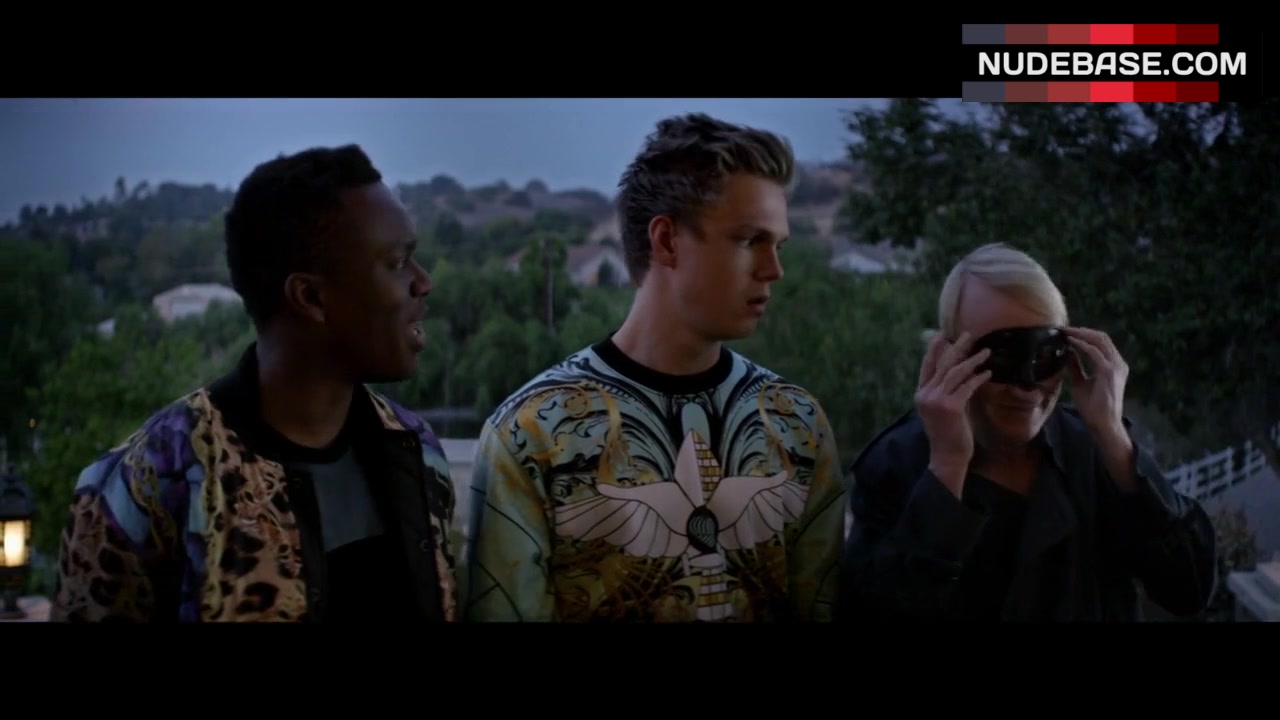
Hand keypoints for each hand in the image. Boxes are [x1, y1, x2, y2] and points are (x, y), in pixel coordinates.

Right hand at [915, 331, 991, 497]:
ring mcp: (937, 400)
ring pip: (955, 372)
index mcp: (921, 395)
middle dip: (956, 347)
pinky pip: (967, 386)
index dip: (934, 350)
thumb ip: (946, 392)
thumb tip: (961, 374)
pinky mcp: (951, 407)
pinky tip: (987, 373)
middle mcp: (926, 395)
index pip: (927, 367)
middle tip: (969, 334)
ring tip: (986, 351)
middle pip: (942, 365)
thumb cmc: (947, 434)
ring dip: (972, 360)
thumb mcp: (941, 410)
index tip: (942, 335)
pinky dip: (978, 378)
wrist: (947, 456)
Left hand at [1064, 327, 1137, 490]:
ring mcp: (1116, 366)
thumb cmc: (1093, 407)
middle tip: (1063, 328)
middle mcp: (1118, 363)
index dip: (1084, 334)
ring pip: (1099, 340)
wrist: (1102, 424)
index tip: (1066, 332)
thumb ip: (1076, 367)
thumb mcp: (1080, 382)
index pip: (1100, 342)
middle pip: (1101, 337)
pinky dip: (1081, 345)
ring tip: (1065, 332)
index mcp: (1114, 364)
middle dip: (1082, 330)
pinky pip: (1094, 352)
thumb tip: (1067, 353)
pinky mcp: (1109, 372)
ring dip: (1081, 334)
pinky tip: (1070, 342)